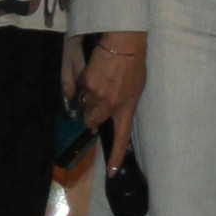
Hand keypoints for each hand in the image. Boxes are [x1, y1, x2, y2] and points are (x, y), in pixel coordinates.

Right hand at [75, 34, 148, 164]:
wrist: (125, 42)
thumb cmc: (134, 64)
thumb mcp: (136, 87)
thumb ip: (123, 103)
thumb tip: (106, 114)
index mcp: (127, 106)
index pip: (122, 136)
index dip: (115, 155)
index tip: (111, 172)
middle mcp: (112, 104)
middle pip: (92, 121)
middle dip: (91, 113)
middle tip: (98, 98)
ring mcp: (98, 94)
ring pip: (84, 104)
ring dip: (87, 96)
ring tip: (99, 79)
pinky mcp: (86, 83)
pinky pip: (79, 88)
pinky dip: (82, 82)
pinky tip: (93, 71)